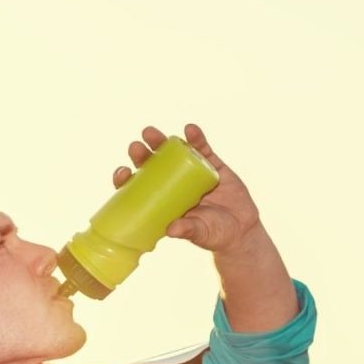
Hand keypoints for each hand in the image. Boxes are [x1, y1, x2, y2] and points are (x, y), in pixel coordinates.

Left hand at [109, 121, 263, 252]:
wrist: (241, 229)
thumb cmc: (213, 234)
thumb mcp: (199, 233)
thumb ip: (188, 230)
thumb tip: (172, 229)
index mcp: (162, 200)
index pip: (138, 186)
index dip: (126, 178)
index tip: (122, 173)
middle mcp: (173, 182)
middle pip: (151, 165)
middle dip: (141, 154)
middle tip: (135, 148)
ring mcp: (191, 171)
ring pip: (173, 152)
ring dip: (161, 141)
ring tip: (150, 133)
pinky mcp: (212, 165)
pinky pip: (203, 148)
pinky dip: (197, 138)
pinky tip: (190, 129)